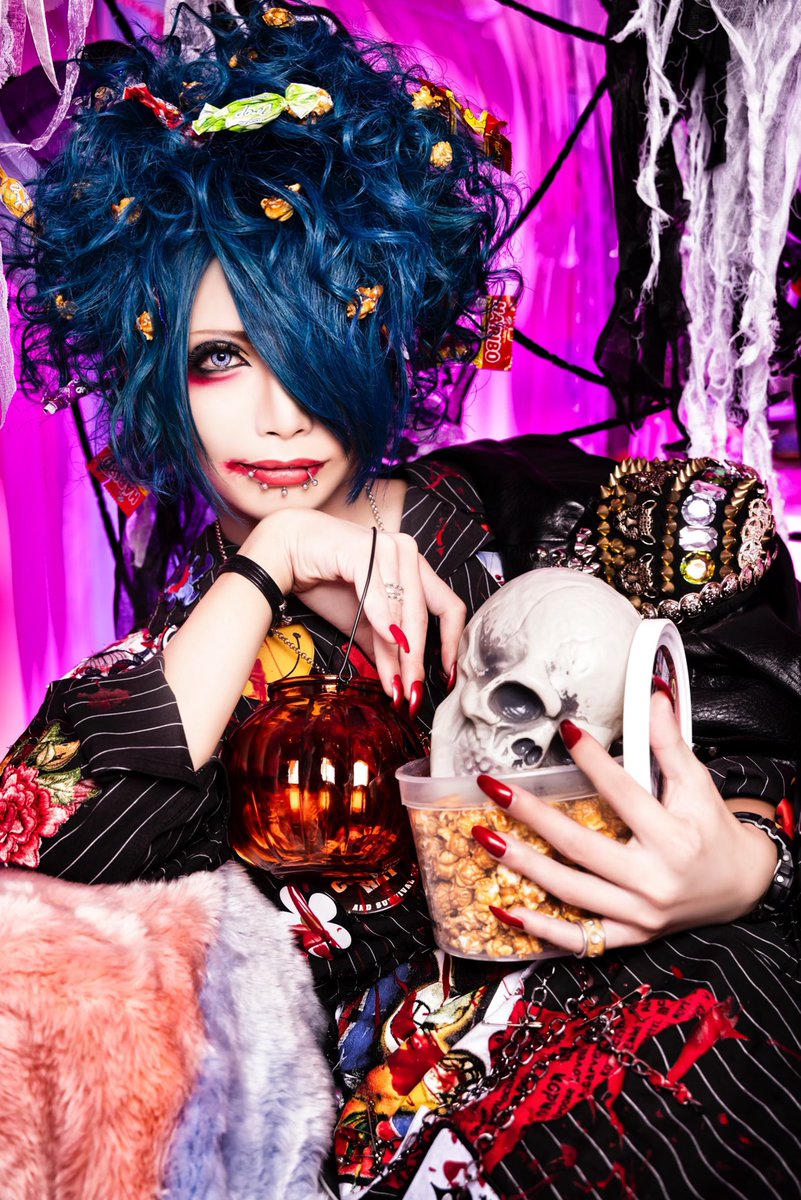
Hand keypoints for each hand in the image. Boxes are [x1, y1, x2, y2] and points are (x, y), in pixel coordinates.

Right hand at [243, 509, 465, 708]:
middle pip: (424, 614)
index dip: (452, 643)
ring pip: (402, 608)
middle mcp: (407, 553)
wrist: (285, 553)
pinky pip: (377, 590)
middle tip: (412, 692)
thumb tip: (401, 682)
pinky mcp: (363, 548)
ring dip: (397, 651)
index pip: (448, 607)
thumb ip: (384, 647)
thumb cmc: (325, 581)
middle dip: (417, 660)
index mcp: (414, 568)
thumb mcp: (363, 623)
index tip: (446, 675)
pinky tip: (387, 640)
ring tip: (394, 683)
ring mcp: (387, 547)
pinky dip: (382, 617)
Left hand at [472, 692, 777, 953]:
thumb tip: (654, 694)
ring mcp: (638, 914)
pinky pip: (577, 939)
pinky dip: (540, 929)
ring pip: (569, 890)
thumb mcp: (697, 784)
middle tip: (494, 789)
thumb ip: (670, 742)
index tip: (566, 733)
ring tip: (485, 837)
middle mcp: (653, 880)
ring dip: (522, 865)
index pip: (623, 794)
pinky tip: (504, 910)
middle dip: (532, 816)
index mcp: (672, 838)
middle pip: (580, 846)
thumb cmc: (712, 831)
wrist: (741, 887)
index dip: (593, 761)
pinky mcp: (629, 935)